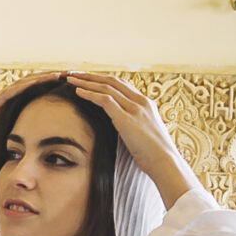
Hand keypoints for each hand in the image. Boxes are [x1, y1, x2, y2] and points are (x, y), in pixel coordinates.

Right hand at [0, 71, 68, 177]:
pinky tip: (36, 83)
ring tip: (59, 74)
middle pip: (33, 81)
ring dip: (41, 78)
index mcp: (15, 103)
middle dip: (52, 76)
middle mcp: (7, 97)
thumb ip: (33, 132)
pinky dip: (22, 87)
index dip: (54, 83)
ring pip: (23, 83)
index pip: (38, 88)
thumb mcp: (20, 137)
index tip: (73, 81)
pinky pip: (8, 93)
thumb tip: (57, 137)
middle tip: (71, 72)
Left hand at [66, 72, 195, 206]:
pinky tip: (77, 92)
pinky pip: (105, 100)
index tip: (89, 78)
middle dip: (92, 76)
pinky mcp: (126, 119)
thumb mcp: (146, 134)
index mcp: (147, 104)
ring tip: (71, 79)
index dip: (104, 80)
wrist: (165, 162)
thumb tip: (126, 131)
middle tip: (76, 73)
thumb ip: (136, 126)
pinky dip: (89, 94)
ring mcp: (135, 109)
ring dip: (86, 82)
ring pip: (107, 87)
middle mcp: (141, 102)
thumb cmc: (156, 155)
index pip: (123, 84)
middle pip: (113, 81)